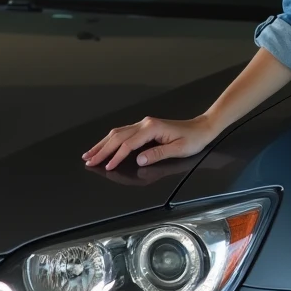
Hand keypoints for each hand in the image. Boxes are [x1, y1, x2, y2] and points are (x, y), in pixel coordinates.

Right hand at [82, 115, 217, 170]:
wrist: (202, 128)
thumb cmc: (193, 140)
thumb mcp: (178, 149)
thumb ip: (158, 154)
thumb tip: (139, 160)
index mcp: (152, 128)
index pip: (129, 144)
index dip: (117, 156)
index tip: (107, 166)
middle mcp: (144, 124)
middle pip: (118, 136)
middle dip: (102, 149)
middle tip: (88, 160)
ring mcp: (143, 124)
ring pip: (118, 133)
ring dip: (103, 144)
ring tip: (89, 154)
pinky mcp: (144, 127)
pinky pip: (123, 133)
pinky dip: (111, 140)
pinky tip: (104, 146)